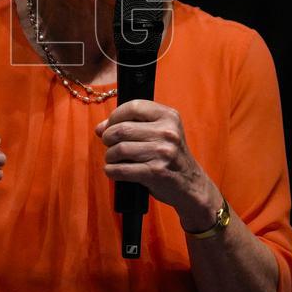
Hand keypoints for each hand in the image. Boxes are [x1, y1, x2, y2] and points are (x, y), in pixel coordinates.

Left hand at [95, 99, 216, 227]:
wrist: (191, 184)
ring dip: (109, 156)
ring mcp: (163, 152)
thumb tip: (100, 128)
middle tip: (109, 144)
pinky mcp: (156, 172)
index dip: (115, 116)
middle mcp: (168, 132)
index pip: (133, 106)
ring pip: (120, 149)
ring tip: (112, 159)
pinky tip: (113, 171)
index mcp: (169, 116)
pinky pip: (122, 169)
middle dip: (108, 137)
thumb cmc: (170, 157)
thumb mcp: (160, 134)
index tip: (110, 126)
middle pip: (122, 129)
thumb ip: (132, 125)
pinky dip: (111, 171)